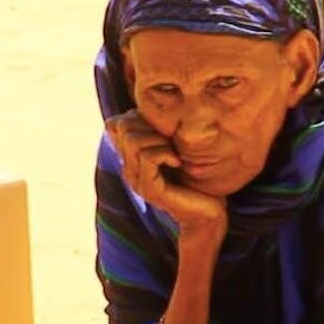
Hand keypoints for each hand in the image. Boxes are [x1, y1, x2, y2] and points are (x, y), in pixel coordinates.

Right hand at [107, 111, 227, 236]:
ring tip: (175, 152)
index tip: (161, 128)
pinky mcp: (150, 190)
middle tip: (170, 140)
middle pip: (123, 127)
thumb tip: (151, 110)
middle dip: (150, 125)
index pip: (115, 124)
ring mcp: (137, 181)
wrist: (208, 213)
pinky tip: (178, 162)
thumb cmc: (197, 178)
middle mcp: (129, 169)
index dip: (136, 116)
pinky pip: (149, 157)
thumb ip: (161, 133)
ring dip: (159, 139)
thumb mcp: (177, 147)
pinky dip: (165, 153)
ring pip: (135, 141)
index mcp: (132, 158)